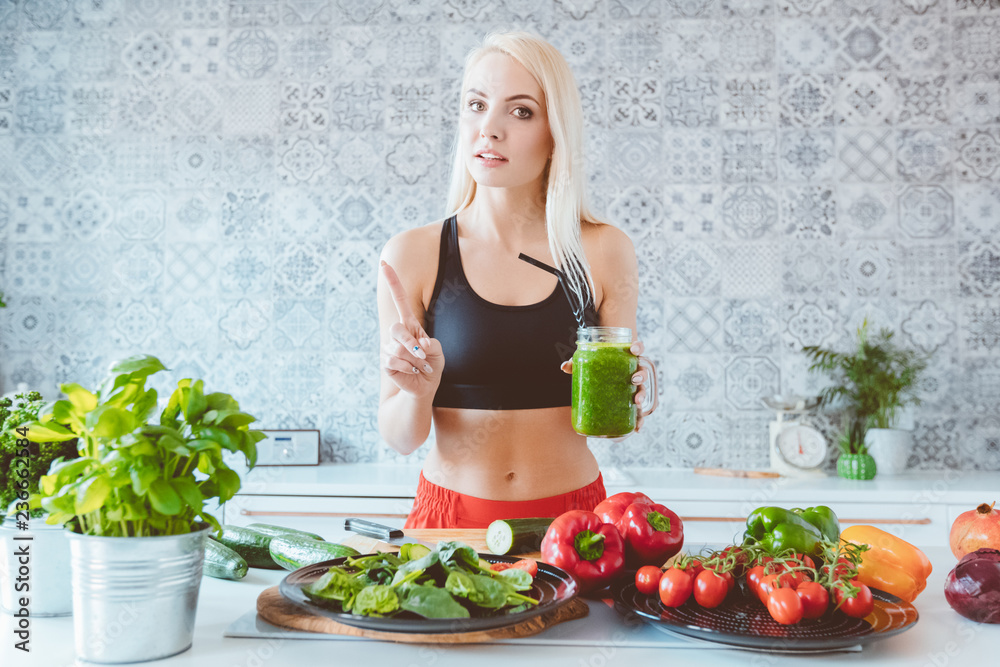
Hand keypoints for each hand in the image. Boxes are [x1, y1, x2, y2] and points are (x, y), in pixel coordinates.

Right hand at [380, 260, 443, 397]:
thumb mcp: (438, 352)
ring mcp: (388, 347)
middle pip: (397, 329)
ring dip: (414, 360)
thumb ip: (431, 345)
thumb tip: (419, 345)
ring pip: (396, 348)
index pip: (400, 299)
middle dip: (410, 343)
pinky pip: (393, 361)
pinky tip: (411, 371)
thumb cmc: (432, 364)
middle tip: (422, 354)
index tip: (384, 264)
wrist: (424, 386)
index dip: (393, 282)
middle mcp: (397, 333)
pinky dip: (407, 368)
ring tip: (419, 366)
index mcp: (410, 324)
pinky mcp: (385, 362)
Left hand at [560, 339, 652, 433]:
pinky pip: (638, 412)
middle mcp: (632, 373)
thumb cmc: (594, 371)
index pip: (636, 349)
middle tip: (634, 379)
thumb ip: (575, 365)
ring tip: (636, 401)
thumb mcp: (584, 367)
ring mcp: (633, 389)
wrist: (596, 385)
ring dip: (642, 395)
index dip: (638, 347)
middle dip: (641, 375)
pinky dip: (640, 420)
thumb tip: (564, 366)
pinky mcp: (630, 404)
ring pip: (643, 390)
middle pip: (642, 371)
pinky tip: (637, 428)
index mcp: (624, 359)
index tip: (634, 349)